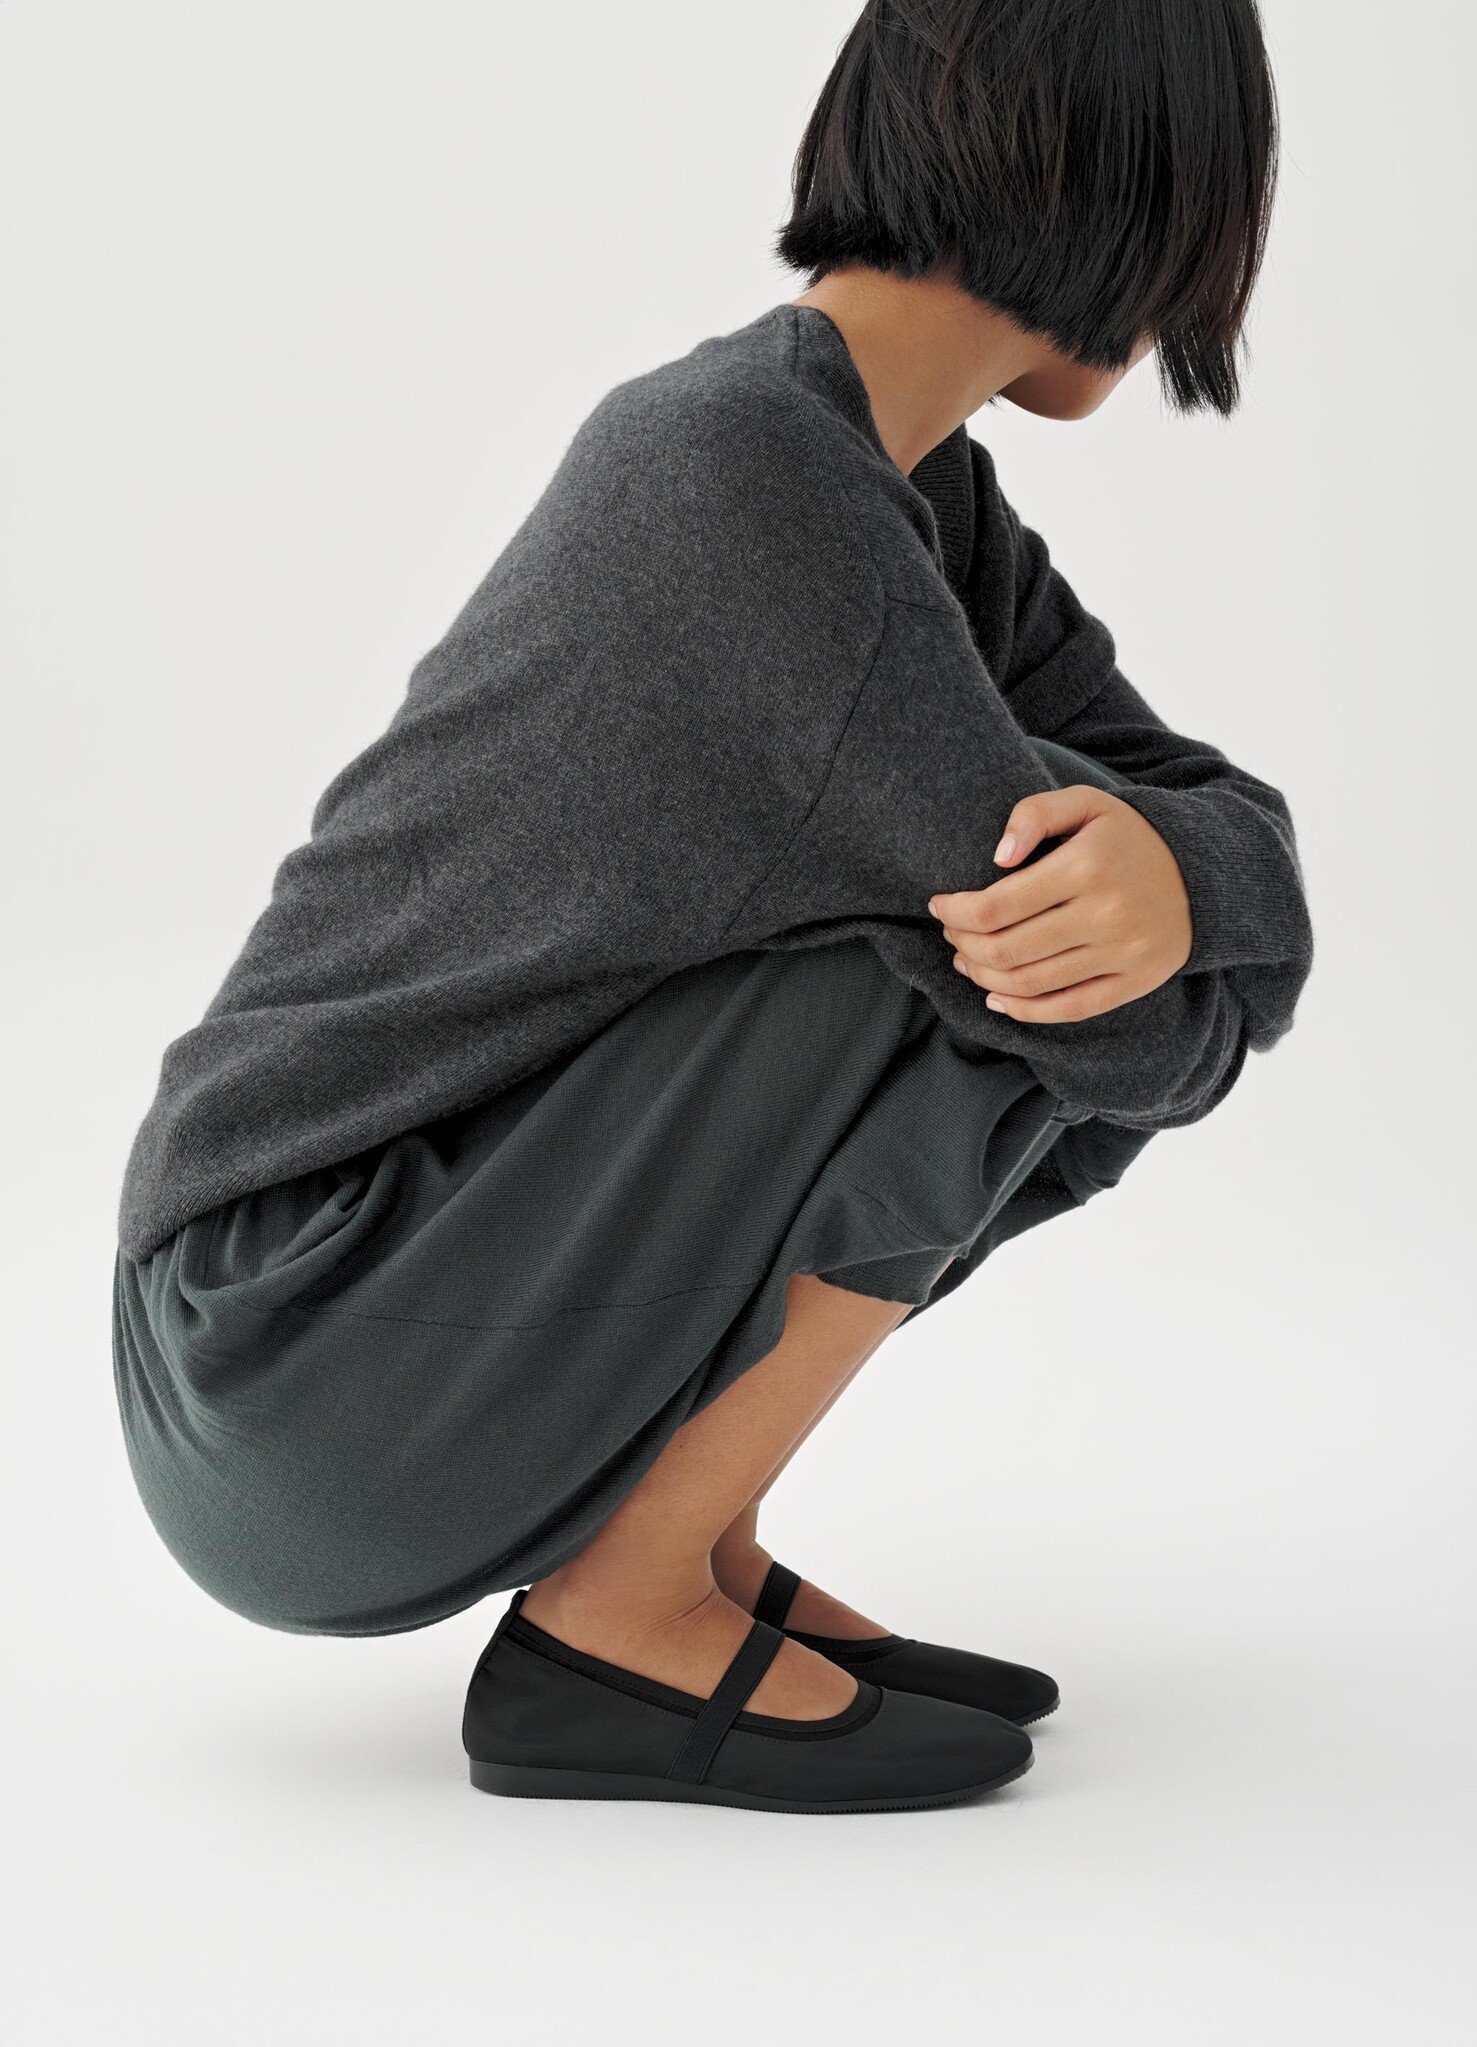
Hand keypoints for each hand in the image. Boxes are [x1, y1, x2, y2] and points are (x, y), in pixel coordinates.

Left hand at [927, 784, 1192, 1022]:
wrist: (1203, 873)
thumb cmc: (1128, 835)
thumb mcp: (1086, 803)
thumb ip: (1034, 813)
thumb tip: (996, 858)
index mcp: (1086, 866)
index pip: (996, 905)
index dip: (955, 912)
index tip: (939, 906)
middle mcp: (1105, 915)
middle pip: (1006, 949)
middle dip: (963, 945)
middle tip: (951, 935)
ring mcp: (1122, 954)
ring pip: (1029, 984)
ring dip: (983, 977)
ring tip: (967, 961)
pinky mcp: (1134, 983)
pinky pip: (1067, 1009)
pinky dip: (1023, 1011)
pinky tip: (996, 998)